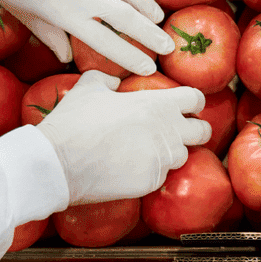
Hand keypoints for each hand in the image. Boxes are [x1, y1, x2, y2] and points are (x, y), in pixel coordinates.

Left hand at [0, 0, 172, 74]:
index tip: (147, 68)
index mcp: (66, 15)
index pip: (108, 43)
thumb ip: (50, 35)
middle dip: (151, 35)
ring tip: (158, 18)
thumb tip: (66, 57)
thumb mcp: (23, 13)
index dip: (130, 57)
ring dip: (147, 6)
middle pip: (129, 17)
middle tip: (167, 46)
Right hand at [36, 71, 210, 203]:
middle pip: (203, 131)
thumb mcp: (88, 87)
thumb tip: (114, 82)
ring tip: (147, 150)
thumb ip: (107, 80)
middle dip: (194, 130)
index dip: (192, 102)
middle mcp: (167, 131)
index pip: (196, 98)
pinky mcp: (151, 181)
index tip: (185, 107)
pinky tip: (130, 168)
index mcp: (157, 104)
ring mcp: (162, 159)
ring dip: (170, 152)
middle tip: (176, 132)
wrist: (58, 162)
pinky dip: (150, 172)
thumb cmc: (73, 121)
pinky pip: (161, 176)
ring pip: (182, 156)